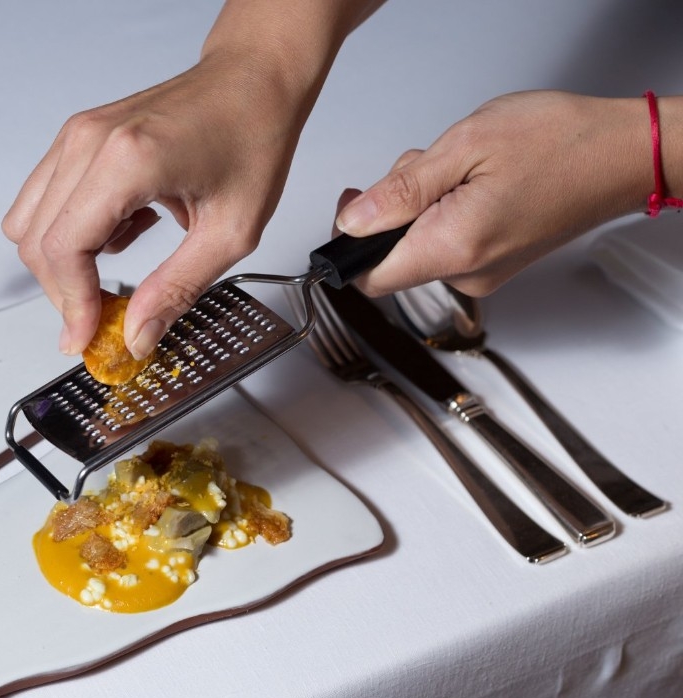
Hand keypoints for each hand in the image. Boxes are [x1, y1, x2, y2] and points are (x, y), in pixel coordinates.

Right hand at [3, 54, 310, 358]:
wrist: (254, 79)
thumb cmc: (252, 137)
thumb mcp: (230, 232)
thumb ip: (177, 290)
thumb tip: (137, 336)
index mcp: (127, 160)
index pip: (64, 249)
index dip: (70, 303)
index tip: (85, 337)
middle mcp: (89, 141)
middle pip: (35, 241)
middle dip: (63, 291)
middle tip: (100, 319)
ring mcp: (78, 135)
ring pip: (28, 222)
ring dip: (62, 263)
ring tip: (115, 268)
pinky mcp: (78, 136)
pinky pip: (45, 199)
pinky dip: (70, 231)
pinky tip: (120, 231)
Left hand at [335, 91, 653, 296]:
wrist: (625, 152)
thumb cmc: (561, 142)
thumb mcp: (464, 147)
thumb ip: (400, 191)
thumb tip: (352, 221)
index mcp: (453, 248)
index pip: (369, 278)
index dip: (347, 247)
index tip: (351, 211)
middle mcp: (468, 272)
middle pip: (392, 258)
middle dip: (391, 210)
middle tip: (420, 167)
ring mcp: (484, 272)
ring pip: (419, 245)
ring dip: (420, 205)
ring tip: (459, 168)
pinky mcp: (497, 262)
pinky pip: (447, 242)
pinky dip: (445, 211)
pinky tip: (473, 181)